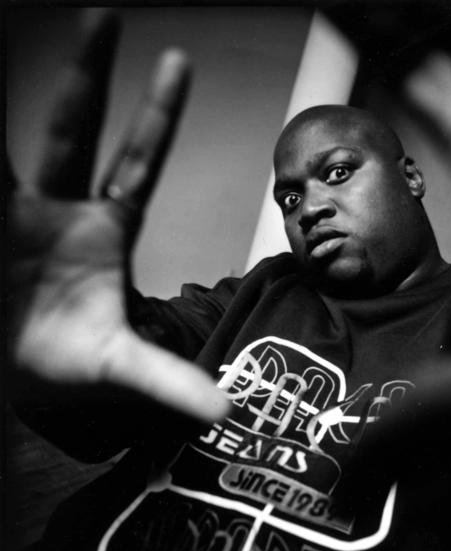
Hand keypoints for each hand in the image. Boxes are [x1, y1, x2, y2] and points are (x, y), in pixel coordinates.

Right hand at [7, 10, 228, 433]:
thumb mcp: (120, 368)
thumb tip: (227, 411)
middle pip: (75, 129)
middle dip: (88, 75)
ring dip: (5, 97)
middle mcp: (60, 208)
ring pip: (12, 142)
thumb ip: (171, 383)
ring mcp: (16, 211)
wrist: (21, 373)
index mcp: (103, 228)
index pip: (137, 161)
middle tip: (106, 15)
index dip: (157, 116)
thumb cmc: (69, 363)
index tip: (177, 62)